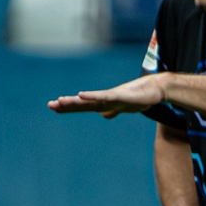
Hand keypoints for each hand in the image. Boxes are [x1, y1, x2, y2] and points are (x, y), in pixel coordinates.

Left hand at [47, 73, 167, 117]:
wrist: (155, 90)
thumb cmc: (139, 97)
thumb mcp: (122, 107)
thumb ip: (112, 110)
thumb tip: (104, 114)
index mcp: (104, 104)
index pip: (82, 107)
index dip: (68, 107)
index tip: (53, 107)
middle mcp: (105, 99)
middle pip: (82, 103)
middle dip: (66, 105)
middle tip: (50, 105)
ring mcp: (112, 97)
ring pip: (89, 100)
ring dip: (75, 101)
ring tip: (60, 101)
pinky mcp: (120, 95)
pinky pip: (104, 96)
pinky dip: (92, 96)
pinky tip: (82, 95)